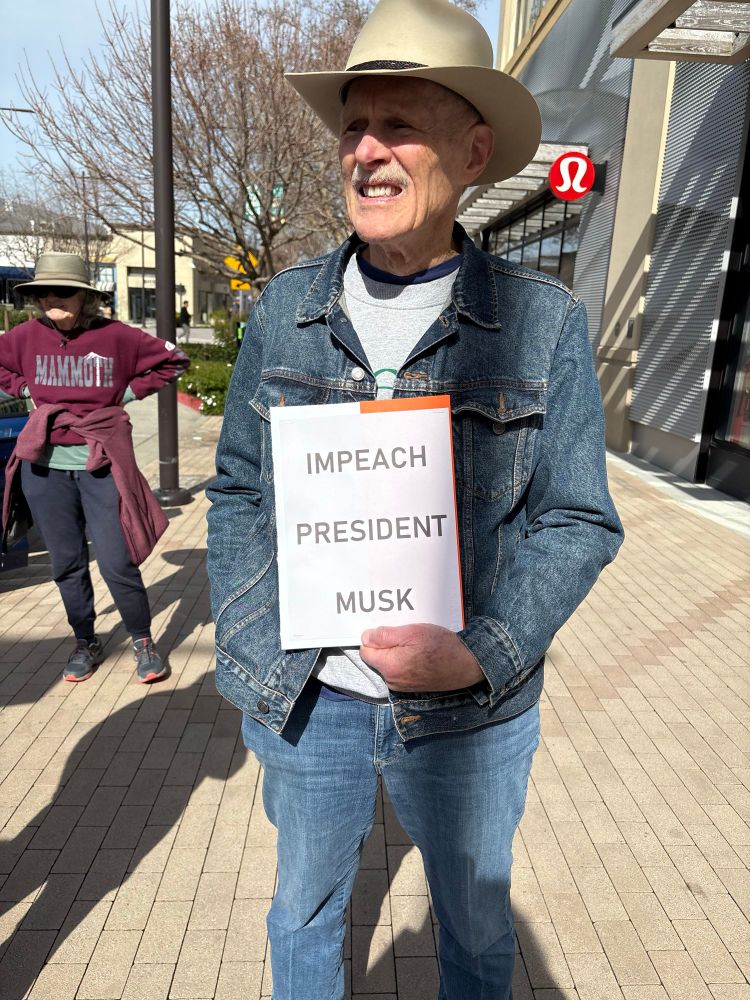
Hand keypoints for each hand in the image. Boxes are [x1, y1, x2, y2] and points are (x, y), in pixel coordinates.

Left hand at [360, 623, 484, 691]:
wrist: (466, 665)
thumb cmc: (442, 646)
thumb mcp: (412, 633)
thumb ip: (385, 636)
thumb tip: (365, 637)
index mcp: (389, 667)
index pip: (366, 651)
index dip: (374, 638)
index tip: (389, 631)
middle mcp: (392, 681)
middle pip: (377, 658)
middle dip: (386, 645)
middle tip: (405, 635)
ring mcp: (402, 686)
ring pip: (388, 664)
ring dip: (396, 653)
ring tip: (415, 644)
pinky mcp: (411, 687)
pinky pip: (399, 671)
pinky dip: (405, 661)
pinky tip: (419, 654)